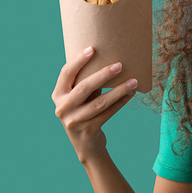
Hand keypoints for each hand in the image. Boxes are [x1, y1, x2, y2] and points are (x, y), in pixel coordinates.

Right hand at [52, 46, 137, 162]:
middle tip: (120, 65)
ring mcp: (74, 121)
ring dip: (119, 91)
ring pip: (99, 103)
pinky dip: (121, 102)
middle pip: (84, 88)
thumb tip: (108, 58)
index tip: (92, 49)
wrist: (86, 144)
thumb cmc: (85, 110)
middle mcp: (62, 108)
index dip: (78, 60)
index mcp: (58, 95)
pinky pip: (108, 113)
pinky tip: (131, 94)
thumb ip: (85, 81)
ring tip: (133, 81)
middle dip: (103, 75)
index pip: (66, 73)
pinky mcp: (88, 130)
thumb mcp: (80, 97)